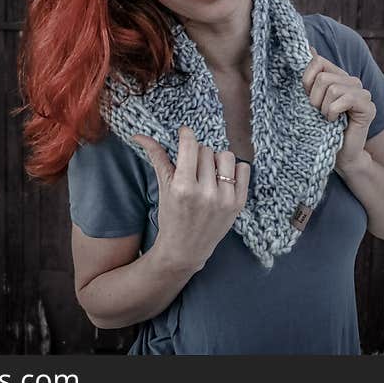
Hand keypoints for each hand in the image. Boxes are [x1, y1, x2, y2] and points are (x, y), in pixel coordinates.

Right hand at [131, 126, 250, 272]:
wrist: (186, 249)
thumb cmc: (171, 216)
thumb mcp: (163, 187)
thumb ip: (157, 157)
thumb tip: (140, 135)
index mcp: (183, 187)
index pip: (190, 146)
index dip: (186, 134)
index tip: (184, 133)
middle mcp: (205, 193)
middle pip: (206, 150)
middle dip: (197, 155)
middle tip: (192, 168)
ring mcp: (224, 199)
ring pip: (226, 156)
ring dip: (216, 160)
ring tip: (208, 173)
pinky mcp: (239, 204)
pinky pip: (243, 169)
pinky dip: (234, 170)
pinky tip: (222, 179)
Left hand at [302, 46, 376, 166]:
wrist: (336, 155)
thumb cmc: (320, 128)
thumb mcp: (309, 99)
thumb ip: (311, 75)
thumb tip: (309, 47)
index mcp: (337, 76)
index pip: (317, 61)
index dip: (306, 80)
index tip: (306, 98)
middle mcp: (352, 81)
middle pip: (322, 77)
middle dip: (313, 99)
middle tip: (318, 114)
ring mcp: (362, 93)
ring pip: (332, 88)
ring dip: (323, 108)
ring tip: (326, 119)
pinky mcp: (368, 107)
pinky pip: (345, 99)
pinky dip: (333, 112)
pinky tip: (334, 122)